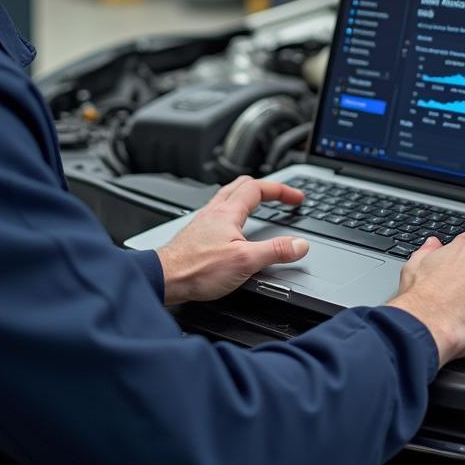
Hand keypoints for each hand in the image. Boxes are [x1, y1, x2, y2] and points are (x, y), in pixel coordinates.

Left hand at [156, 176, 309, 304]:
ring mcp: (204, 222)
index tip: (297, 198)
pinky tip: (233, 229)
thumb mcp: (245, 262)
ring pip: (228, 198)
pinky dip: (233, 213)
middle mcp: (214, 212)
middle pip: (241, 186)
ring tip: (259, 206)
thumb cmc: (196, 269)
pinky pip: (218, 214)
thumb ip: (275, 251)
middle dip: (265, 188)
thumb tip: (300, 244)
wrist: (165, 278)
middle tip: (279, 197)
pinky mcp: (196, 235)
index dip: (281, 190)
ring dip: (247, 197)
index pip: (258, 188)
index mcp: (228, 212)